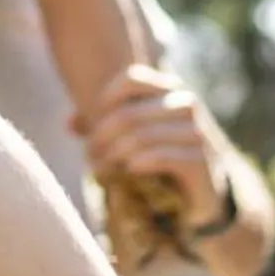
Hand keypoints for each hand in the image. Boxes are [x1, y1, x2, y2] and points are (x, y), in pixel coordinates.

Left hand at [70, 64, 226, 227]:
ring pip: (140, 136)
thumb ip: (103, 124)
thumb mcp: (133, 136)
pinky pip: (160, 157)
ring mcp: (197, 132)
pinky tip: (129, 171)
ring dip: (113, 156)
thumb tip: (69, 124)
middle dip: (101, 138)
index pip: (130, 79)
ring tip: (100, 170)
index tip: (91, 128)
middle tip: (90, 157)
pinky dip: (137, 164)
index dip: (103, 102)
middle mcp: (186, 104)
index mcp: (170, 90)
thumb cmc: (163, 160)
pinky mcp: (202, 161)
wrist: (205, 196)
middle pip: (129, 113)